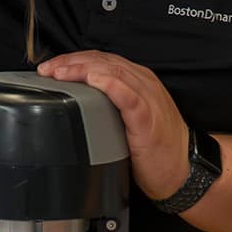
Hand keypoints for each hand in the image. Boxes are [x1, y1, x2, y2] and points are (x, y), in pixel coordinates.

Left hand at [38, 51, 188, 200]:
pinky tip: (94, 80)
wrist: (184, 171)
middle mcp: (143, 84)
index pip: (101, 60)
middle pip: (103, 61)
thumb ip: (109, 105)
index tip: (50, 67)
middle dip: (71, 62)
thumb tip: (77, 102)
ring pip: (113, 72)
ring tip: (60, 73)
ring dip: (83, 70)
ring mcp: (147, 99)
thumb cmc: (157, 149)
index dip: (73, 59)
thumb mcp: (129, 119)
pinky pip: (129, 96)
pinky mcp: (148, 118)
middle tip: (47, 70)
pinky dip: (110, 85)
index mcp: (137, 81)